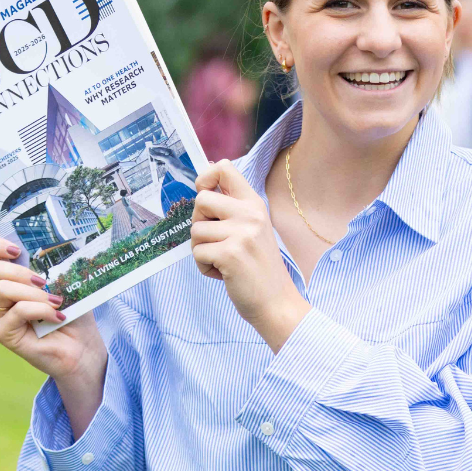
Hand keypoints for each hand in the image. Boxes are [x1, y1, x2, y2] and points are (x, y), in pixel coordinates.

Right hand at [0, 237, 103, 384]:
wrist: (83, 347)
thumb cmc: (76, 313)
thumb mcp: (66, 282)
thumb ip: (53, 265)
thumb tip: (51, 247)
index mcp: (13, 278)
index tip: (16, 249)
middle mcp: (2, 294)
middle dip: (15, 269)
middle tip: (41, 279)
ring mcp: (1, 314)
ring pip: (2, 289)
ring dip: (33, 292)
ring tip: (56, 301)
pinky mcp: (4, 333)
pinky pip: (17, 311)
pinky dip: (40, 310)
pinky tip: (57, 316)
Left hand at [192, 160, 309, 348]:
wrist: (276, 302)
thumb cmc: (258, 266)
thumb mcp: (252, 228)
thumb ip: (232, 206)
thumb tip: (204, 178)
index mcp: (254, 204)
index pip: (224, 168)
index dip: (204, 177)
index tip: (204, 193)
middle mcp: (250, 214)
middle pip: (201, 200)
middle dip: (199, 223)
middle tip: (217, 240)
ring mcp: (242, 234)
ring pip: (195, 231)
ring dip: (202, 250)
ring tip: (223, 261)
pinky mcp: (230, 254)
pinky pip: (197, 253)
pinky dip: (204, 267)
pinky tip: (223, 273)